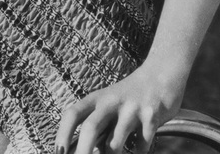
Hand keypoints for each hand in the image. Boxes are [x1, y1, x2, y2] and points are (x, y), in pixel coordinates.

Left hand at [54, 62, 185, 153]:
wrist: (161, 74)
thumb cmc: (130, 97)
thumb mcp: (110, 106)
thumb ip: (99, 128)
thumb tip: (83, 151)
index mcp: (97, 99)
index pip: (73, 114)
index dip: (62, 133)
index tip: (57, 152)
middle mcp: (111, 101)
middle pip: (90, 128)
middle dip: (82, 151)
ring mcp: (131, 108)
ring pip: (115, 142)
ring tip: (118, 152)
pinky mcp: (151, 115)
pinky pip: (141, 144)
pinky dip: (140, 150)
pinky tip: (141, 144)